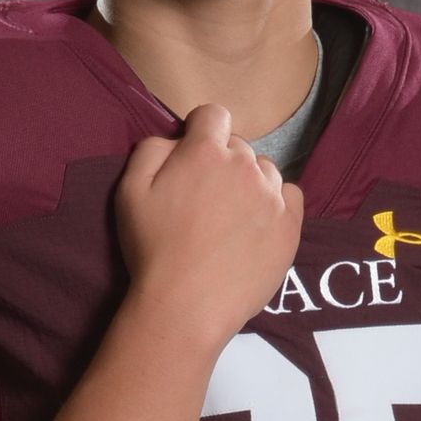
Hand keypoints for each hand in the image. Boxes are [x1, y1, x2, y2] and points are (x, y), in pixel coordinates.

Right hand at [114, 103, 304, 349]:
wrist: (186, 306)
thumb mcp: (130, 191)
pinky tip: (257, 225)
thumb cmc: (152, 249)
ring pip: (265, 170)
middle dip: (223, 162)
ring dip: (250, 182)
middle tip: (206, 198)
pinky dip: (276, 202)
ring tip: (231, 217)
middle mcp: (245, 165)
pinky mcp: (290, 226)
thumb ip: (151, 150)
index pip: (213, 115)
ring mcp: (272, 196)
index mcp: (205, 151)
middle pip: (239, 146)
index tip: (193, 156)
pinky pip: (290, 196)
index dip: (201, 131)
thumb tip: (175, 138)